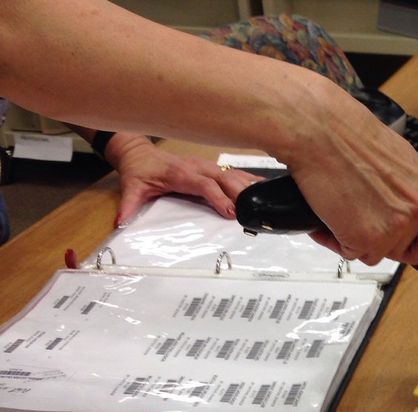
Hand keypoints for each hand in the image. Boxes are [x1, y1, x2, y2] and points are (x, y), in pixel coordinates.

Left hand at [104, 134, 258, 225]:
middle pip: (224, 178)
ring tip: (266, 201)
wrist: (139, 153)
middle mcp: (196, 166)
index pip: (203, 183)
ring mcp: (206, 166)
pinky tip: (265, 189)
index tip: (230, 212)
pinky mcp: (212, 168)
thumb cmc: (139, 172)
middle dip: (241, 193)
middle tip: (256, 210)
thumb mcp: (131, 188)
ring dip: (249, 187)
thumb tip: (121, 222)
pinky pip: (234, 173)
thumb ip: (128, 205)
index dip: (217, 196)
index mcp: (179, 172)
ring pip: (232, 174)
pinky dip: (250, 181)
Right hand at [283, 85, 417, 266]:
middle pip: (400, 248)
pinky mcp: (367, 238)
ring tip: (339, 210)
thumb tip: (404, 210)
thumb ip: (407, 191)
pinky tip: (327, 216)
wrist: (318, 130)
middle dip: (377, 239)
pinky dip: (334, 239)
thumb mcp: (396, 160)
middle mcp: (417, 209)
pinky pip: (350, 253)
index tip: (405, 248)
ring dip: (354, 239)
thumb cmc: (346, 133)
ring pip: (374, 253)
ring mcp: (394, 226)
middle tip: (356, 217)